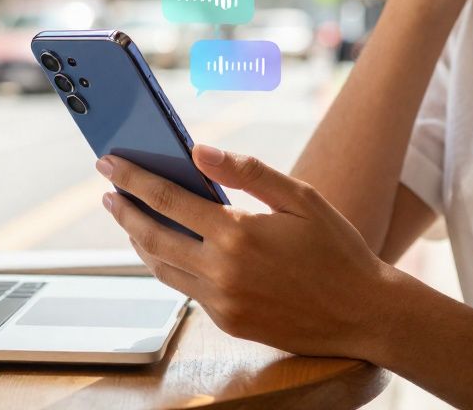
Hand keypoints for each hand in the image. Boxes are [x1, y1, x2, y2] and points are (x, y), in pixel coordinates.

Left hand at [95, 144, 399, 357]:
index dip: (133, 179)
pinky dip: (170, 266)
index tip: (109, 164)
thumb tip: (199, 150)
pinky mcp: (228, 322)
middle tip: (107, 192)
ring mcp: (222, 302)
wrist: (365, 314)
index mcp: (238, 234)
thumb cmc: (337, 249)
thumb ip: (248, 172)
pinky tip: (170, 249)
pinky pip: (186, 290)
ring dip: (140, 241)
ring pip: (162, 268)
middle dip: (124, 210)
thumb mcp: (301, 198)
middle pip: (152, 236)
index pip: (167, 199)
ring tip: (131, 218)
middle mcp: (222, 272)